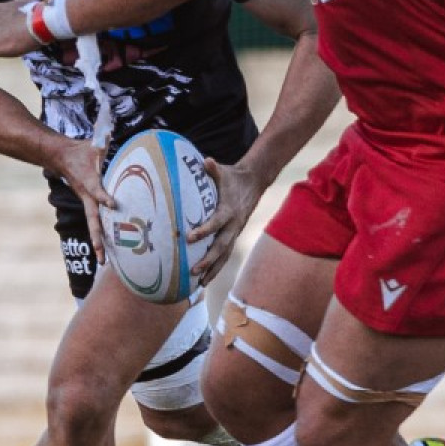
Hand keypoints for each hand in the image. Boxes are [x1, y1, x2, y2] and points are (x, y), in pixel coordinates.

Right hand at [48, 136, 112, 261]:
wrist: (61, 158)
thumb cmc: (81, 151)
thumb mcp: (93, 144)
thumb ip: (103, 139)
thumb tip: (110, 131)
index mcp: (89, 183)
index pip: (97, 191)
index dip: (104, 197)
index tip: (113, 203)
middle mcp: (88, 197)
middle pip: (93, 221)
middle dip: (98, 238)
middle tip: (102, 256)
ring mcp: (87, 203)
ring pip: (94, 226)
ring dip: (98, 244)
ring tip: (104, 262)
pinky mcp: (89, 205)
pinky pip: (95, 223)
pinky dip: (99, 237)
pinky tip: (105, 252)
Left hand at [186, 157, 266, 284]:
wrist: (254, 183)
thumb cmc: (233, 177)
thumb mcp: (224, 172)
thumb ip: (213, 169)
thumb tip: (205, 160)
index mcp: (228, 210)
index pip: (216, 223)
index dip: (204, 231)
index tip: (189, 238)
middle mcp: (233, 225)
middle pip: (221, 246)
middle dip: (208, 260)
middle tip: (193, 271)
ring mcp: (235, 233)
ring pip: (224, 256)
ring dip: (212, 270)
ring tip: (199, 284)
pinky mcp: (234, 236)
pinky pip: (225, 255)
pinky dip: (216, 268)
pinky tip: (205, 280)